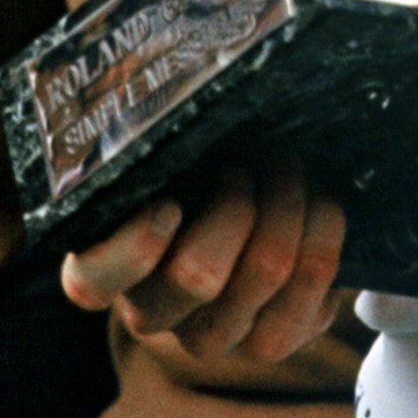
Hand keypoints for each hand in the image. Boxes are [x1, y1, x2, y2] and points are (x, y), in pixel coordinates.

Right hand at [58, 159, 347, 361]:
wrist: (250, 213)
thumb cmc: (194, 167)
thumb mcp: (167, 149)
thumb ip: (156, 132)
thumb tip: (181, 74)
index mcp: (107, 266)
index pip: (93, 281)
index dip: (134, 248)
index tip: (170, 202)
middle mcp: (153, 312)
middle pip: (199, 273)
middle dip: (240, 200)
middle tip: (250, 164)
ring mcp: (211, 337)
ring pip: (265, 272)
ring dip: (290, 205)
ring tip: (288, 172)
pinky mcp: (269, 343)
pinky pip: (311, 294)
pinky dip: (324, 233)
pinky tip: (320, 208)